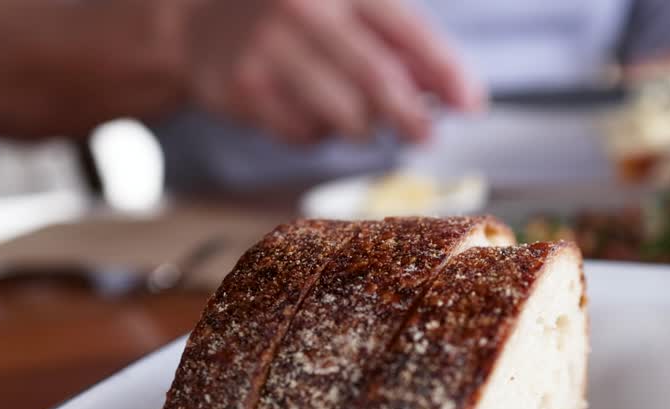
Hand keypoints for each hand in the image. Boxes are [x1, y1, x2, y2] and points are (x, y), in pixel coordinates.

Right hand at [184, 0, 483, 144]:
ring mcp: (269, 49)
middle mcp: (304, 9)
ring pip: (344, 115)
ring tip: (357, 116)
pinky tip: (309, 110)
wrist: (199, 21)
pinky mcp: (244, 88)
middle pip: (378, 79)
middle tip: (426, 135)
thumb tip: (452, 91)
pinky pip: (305, 134)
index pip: (407, 30)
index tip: (470, 105)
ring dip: (363, 127)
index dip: (445, 72)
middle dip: (412, 116)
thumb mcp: (348, 10)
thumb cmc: (293, 17)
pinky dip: (319, 134)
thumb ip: (401, 44)